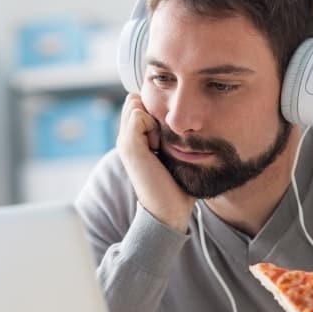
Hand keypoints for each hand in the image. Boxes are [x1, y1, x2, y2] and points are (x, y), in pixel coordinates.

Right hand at [116, 93, 195, 232]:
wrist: (167, 211)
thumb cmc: (177, 187)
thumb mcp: (175, 155)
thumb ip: (172, 137)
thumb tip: (187, 121)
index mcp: (135, 140)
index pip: (139, 104)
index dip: (155, 111)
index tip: (167, 137)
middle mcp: (125, 139)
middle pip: (136, 100)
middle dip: (153, 111)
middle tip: (163, 139)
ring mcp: (124, 142)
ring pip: (136, 104)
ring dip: (153, 119)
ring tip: (160, 145)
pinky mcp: (129, 146)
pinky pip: (138, 114)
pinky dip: (152, 126)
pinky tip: (157, 148)